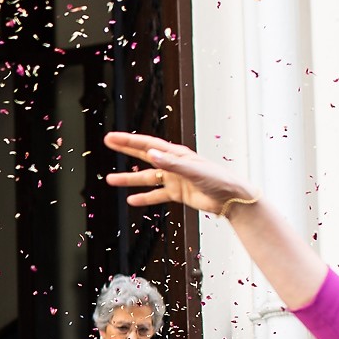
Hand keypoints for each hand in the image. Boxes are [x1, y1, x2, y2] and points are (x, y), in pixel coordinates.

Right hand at [102, 133, 259, 214]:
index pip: (147, 144)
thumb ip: (171, 163)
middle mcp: (173, 164)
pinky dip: (144, 198)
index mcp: (176, 154)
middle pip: (144, 154)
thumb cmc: (217, 180)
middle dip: (126, 149)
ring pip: (147, 178)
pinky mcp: (178, 193)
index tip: (112, 138)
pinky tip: (132, 200)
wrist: (231, 198)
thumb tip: (151, 154)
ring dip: (129, 179)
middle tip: (108, 143)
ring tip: (111, 180)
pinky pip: (156, 195)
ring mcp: (174, 178)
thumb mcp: (193, 170)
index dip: (128, 141)